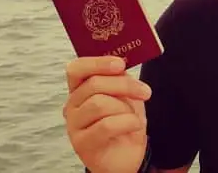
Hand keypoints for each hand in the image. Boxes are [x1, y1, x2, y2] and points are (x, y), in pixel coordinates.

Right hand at [63, 56, 152, 172]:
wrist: (128, 154)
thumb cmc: (124, 121)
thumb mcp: (124, 94)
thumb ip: (118, 77)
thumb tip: (120, 63)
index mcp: (80, 89)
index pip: (77, 68)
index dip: (98, 63)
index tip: (120, 64)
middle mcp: (72, 105)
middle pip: (94, 84)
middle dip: (125, 85)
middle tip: (145, 92)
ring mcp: (74, 125)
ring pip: (99, 104)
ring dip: (125, 108)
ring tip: (132, 116)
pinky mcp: (81, 144)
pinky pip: (106, 126)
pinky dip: (127, 123)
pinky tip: (134, 126)